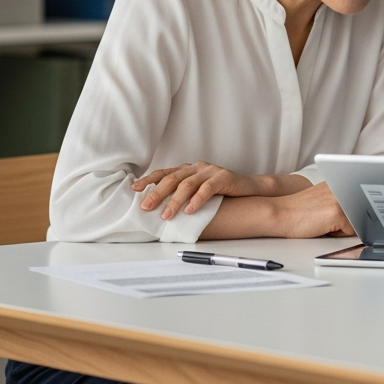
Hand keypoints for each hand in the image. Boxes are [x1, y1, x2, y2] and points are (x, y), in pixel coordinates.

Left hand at [133, 162, 268, 219]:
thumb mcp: (199, 192)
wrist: (250, 189)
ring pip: (187, 185)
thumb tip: (160, 210)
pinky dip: (197, 200)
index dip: (149, 180)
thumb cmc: (222, 194)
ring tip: (166, 215)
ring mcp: (210, 171)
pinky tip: (190, 210)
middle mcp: (197, 168)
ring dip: (174, 201)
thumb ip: (183, 195)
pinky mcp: (223, 177)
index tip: (134, 189)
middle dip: (156, 193)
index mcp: (189, 170)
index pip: (164, 173)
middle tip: (145, 207)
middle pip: (172, 179)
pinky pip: (207, 188)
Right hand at [266, 183, 355, 237]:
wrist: (281, 214)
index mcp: (337, 182)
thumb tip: (358, 214)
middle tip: (324, 218)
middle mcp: (340, 187)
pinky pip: (350, 231)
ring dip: (342, 227)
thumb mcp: (322, 200)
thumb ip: (339, 201)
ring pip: (356, 222)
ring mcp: (340, 199)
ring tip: (322, 222)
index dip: (348, 213)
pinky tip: (322, 227)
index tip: (334, 215)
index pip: (357, 202)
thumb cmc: (297, 211)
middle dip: (346, 220)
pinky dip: (338, 234)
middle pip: (359, 212)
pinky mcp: (337, 212)